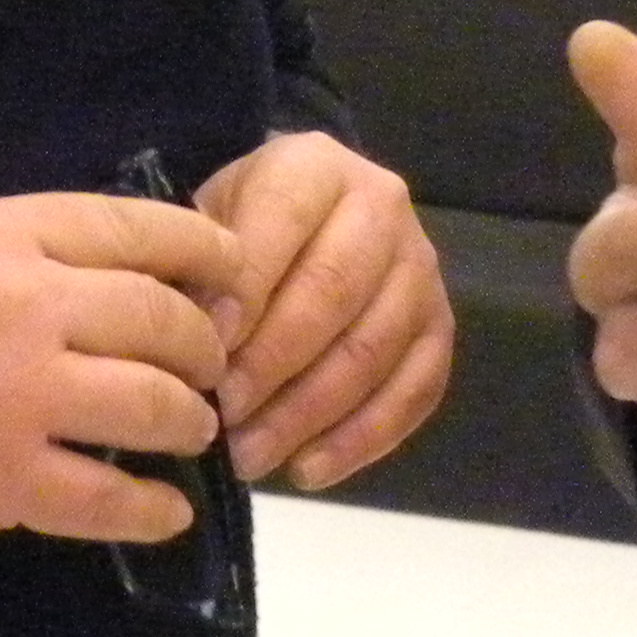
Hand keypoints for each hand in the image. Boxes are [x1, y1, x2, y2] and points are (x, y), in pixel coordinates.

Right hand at [0, 190, 238, 565]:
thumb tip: (68, 281)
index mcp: (2, 234)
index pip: (139, 229)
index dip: (203, 253)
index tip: (232, 274)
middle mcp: (28, 301)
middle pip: (163, 315)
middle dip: (204, 343)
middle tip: (211, 366)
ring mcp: (20, 393)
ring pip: (152, 404)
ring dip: (187, 421)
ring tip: (192, 433)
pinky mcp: (0, 479)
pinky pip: (106, 496)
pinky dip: (148, 509)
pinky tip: (163, 515)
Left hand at [193, 131, 452, 488]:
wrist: (304, 219)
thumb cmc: (241, 229)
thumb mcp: (206, 223)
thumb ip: (198, 270)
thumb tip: (195, 339)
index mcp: (315, 166)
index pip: (284, 221)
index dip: (244, 291)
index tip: (202, 356)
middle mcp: (383, 205)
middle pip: (334, 291)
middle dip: (272, 364)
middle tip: (220, 419)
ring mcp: (421, 267)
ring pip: (373, 349)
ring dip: (308, 414)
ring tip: (249, 456)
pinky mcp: (441, 325)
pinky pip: (415, 390)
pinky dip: (362, 439)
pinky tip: (307, 470)